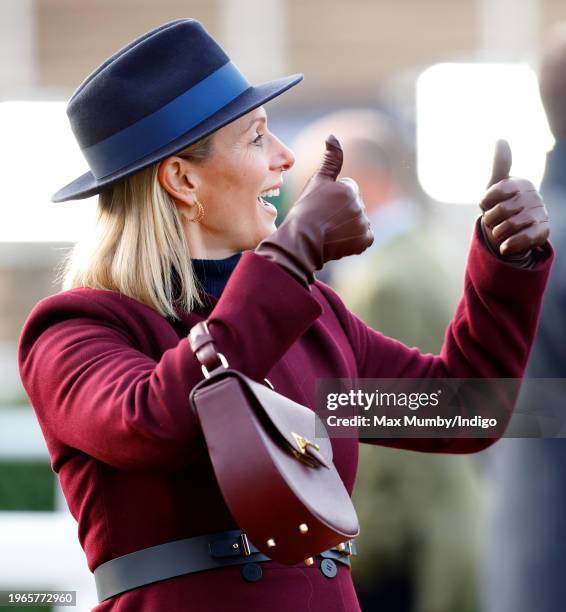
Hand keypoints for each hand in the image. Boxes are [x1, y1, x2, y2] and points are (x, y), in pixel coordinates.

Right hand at [255, 135, 373, 286]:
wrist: (301, 240)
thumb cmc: (305, 211)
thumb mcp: (316, 181)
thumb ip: (330, 159)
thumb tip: (332, 135)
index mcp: (349, 188)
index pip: (347, 191)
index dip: (332, 199)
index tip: (320, 207)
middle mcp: (360, 205)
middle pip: (353, 206)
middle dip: (341, 212)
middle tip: (322, 221)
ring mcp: (363, 223)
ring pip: (358, 221)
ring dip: (347, 226)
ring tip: (328, 231)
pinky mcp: (365, 240)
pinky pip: (364, 238)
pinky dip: (354, 241)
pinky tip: (339, 240)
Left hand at [480, 139, 548, 257]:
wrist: (511, 234)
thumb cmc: (501, 207)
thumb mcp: (494, 188)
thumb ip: (499, 165)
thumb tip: (501, 139)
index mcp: (521, 183)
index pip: (494, 192)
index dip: (485, 203)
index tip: (487, 205)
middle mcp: (534, 197)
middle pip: (498, 211)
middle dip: (490, 220)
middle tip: (495, 221)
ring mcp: (540, 214)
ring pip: (507, 226)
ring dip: (497, 233)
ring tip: (501, 232)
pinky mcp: (543, 232)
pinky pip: (522, 239)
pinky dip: (509, 245)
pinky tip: (504, 247)